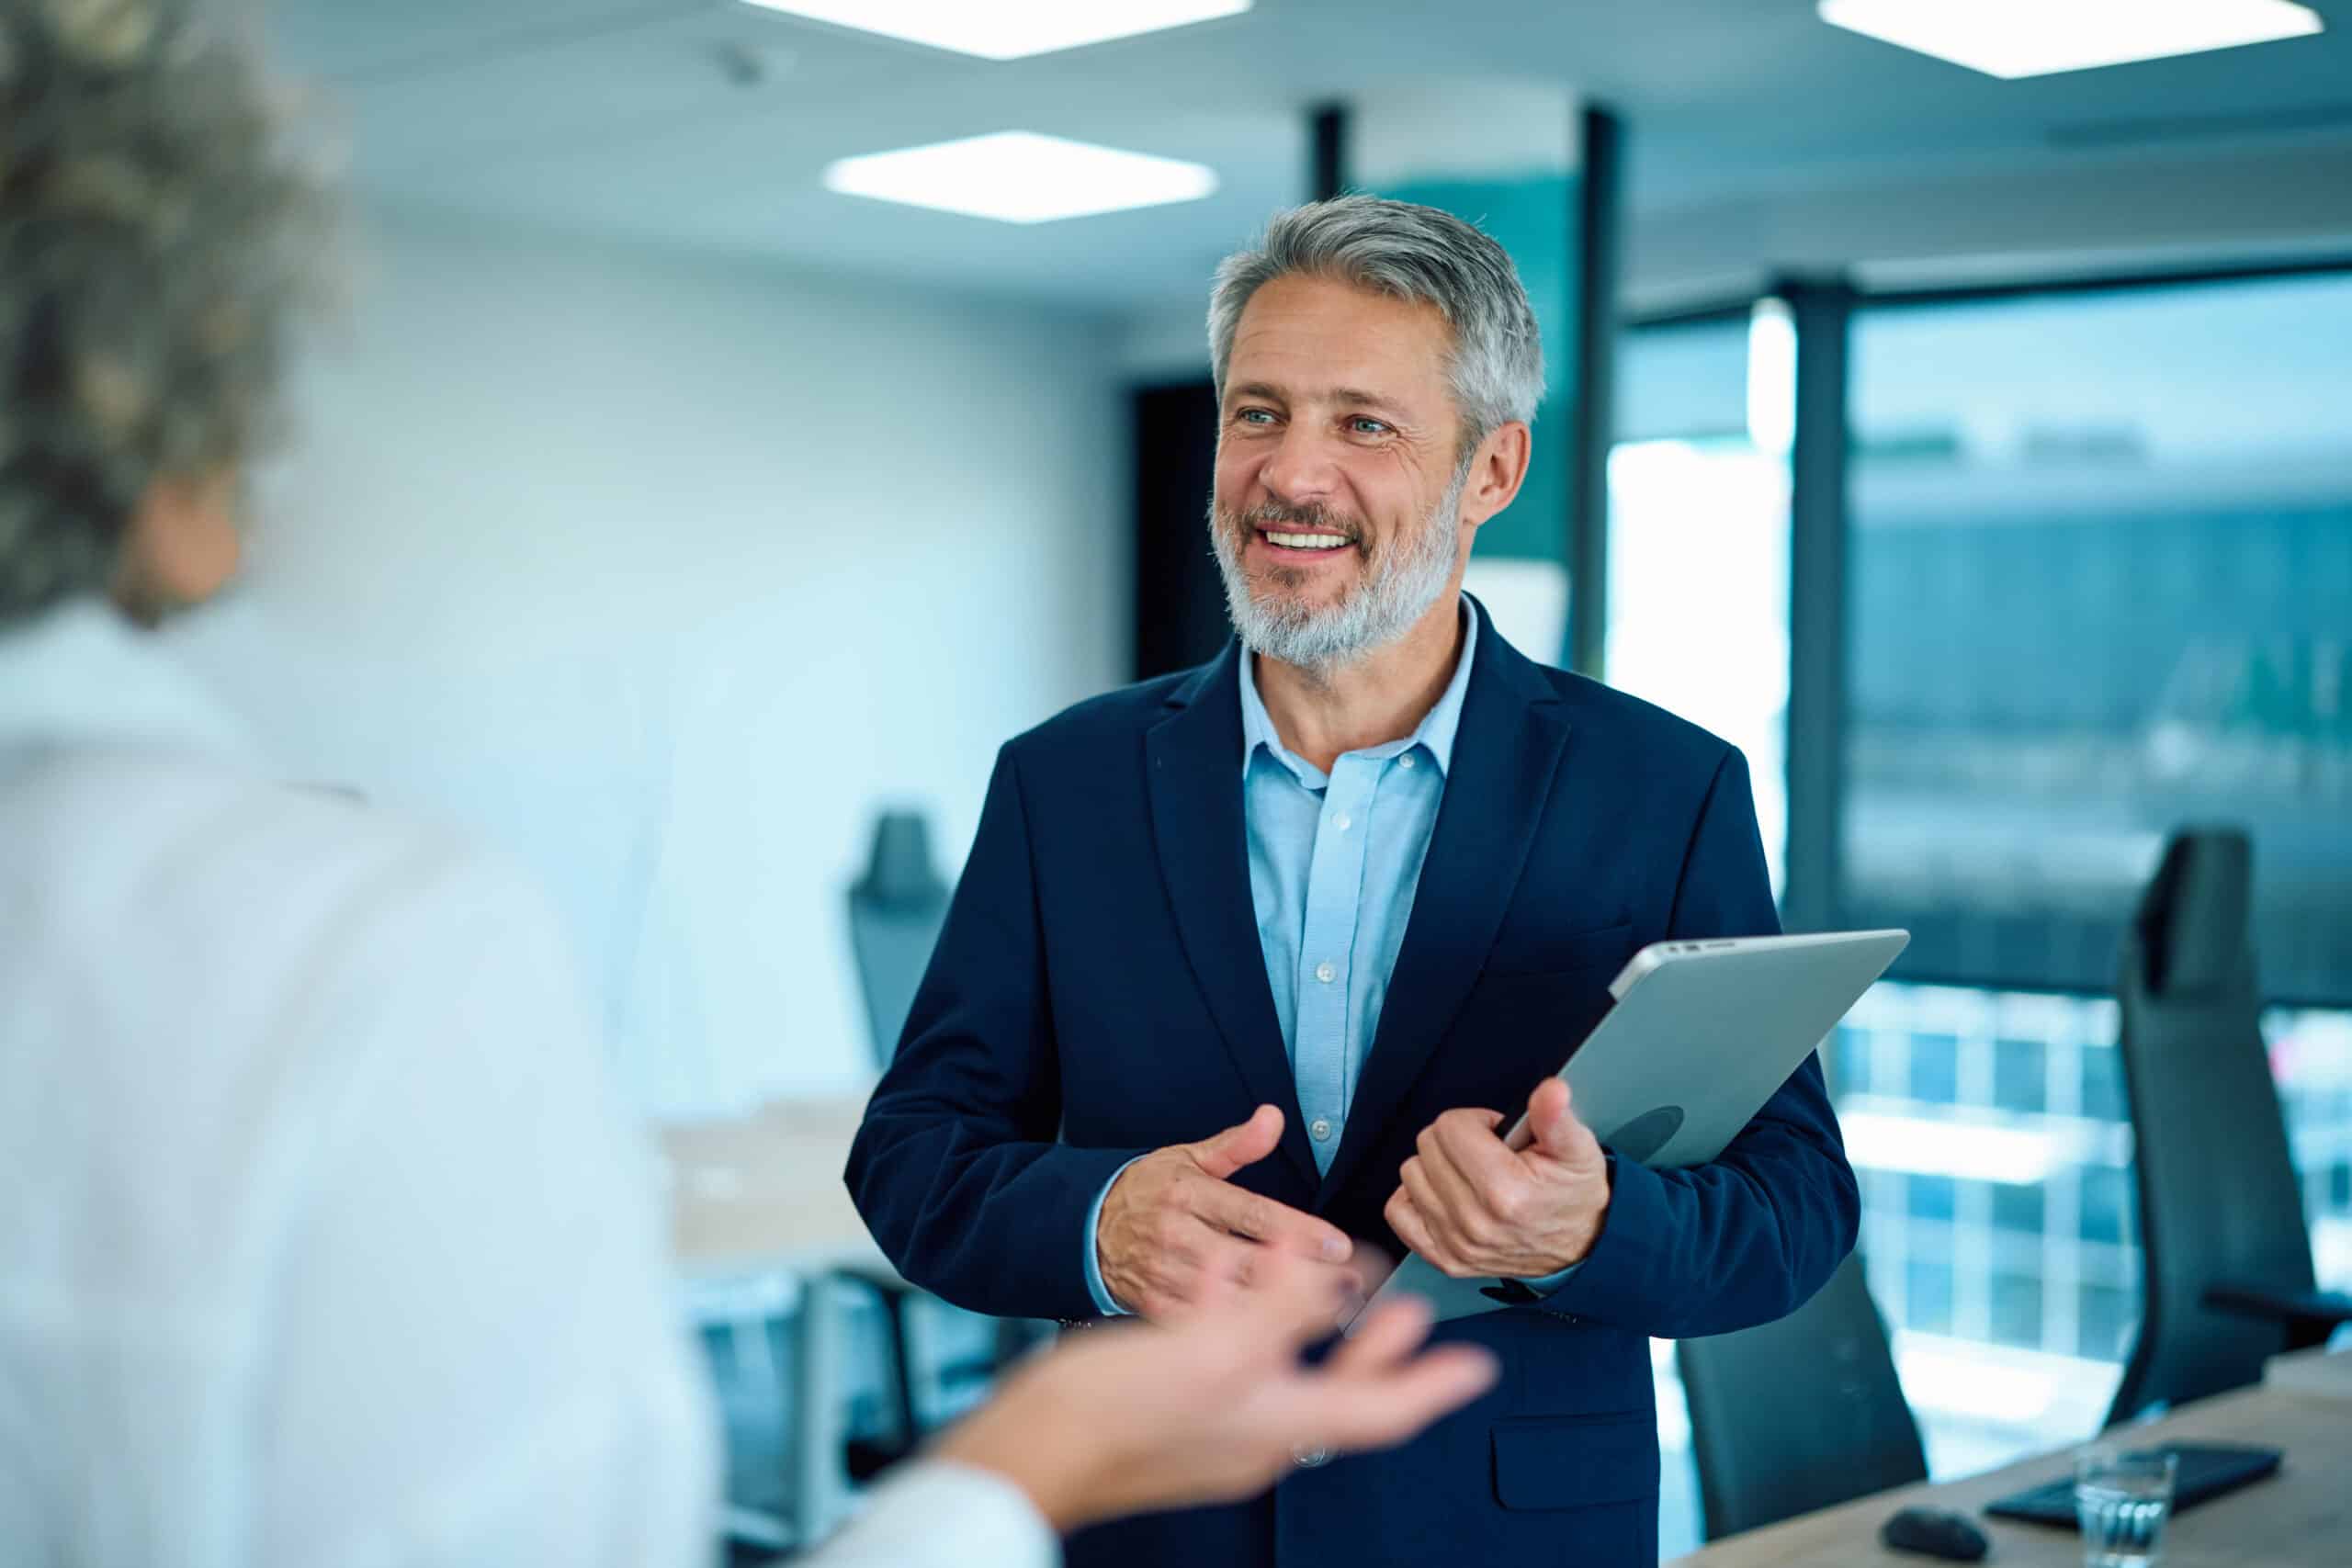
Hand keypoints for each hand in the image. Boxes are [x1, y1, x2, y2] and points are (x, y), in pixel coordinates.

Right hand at [933, 1248, 1497, 1532]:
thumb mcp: (1216, 1345)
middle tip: (1410, 1312)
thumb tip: (1337, 1283)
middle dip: (1376, 1345)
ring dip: (1313, 1325)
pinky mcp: (1180, 1415)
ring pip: (1289, 1373)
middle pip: (1339, 1389)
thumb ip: (1283, 1311)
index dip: (1432, 1383)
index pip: (1379, 1408)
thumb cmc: (1120, 1407)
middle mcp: (1257, 1436)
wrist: (1035, 1447)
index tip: (1477, 1364)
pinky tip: (1231, 1284)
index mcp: (1278, 1425)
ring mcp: (1218, 1429)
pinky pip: (1238, 1367)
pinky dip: (1252, 1325)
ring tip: (1332, 1283)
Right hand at [1097, 1104, 1354, 1318]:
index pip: (1255, 1214)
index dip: (1301, 1232)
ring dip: (1283, 1310)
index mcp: (1189, 1193)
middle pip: (1250, 1262)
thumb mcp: (1188, 1158)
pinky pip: (1202, 1326)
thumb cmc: (1147, 1191)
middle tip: (1351, 1284)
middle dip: (1304, 1277)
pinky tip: (1278, 1338)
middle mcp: (1178, 1235)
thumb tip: (1274, 1117)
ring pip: (1229, 1299)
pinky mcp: (1155, 1307)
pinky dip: (1239, 1334)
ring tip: (1330, 1311)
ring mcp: (1165, 1275)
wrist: (1083, 1228)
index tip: (1340, 1246)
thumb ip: (1237, 1145)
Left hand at [1383, 1078, 1609, 1280]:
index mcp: (1505, 1192)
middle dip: (1456, 1139)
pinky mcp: (1444, 1258)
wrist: (1581, 1247)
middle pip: (1428, 1146)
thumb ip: (1556, 1117)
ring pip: (1411, 1174)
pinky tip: (1443, 1191)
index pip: (1451, 1126)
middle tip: (1488, 1153)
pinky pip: (1399, 1212)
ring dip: (1437, 1166)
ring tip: (1472, 1173)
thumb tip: (1551, 1091)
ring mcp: (1456, 1244)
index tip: (1497, 1135)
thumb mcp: (1577, 1150)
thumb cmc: (1573, 1196)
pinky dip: (1415, 1196)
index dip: (1476, 1121)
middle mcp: (1474, 1222)